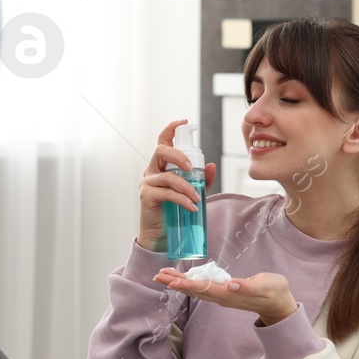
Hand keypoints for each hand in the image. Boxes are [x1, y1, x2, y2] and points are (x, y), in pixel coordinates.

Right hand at [137, 119, 216, 252]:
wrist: (161, 237)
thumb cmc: (174, 213)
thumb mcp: (191, 193)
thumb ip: (201, 180)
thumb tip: (211, 166)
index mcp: (162, 166)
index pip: (163, 142)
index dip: (170, 129)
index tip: (183, 121)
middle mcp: (152, 171)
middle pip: (161, 151)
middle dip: (178, 155)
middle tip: (191, 168)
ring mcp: (148, 183)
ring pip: (167, 176)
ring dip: (186, 186)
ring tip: (197, 198)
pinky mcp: (147, 196)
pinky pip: (166, 193)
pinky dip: (182, 199)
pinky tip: (191, 207)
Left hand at [153, 268, 297, 324]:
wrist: (279, 304)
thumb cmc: (274, 292)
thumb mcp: (266, 286)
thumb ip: (248, 286)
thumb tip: (231, 284)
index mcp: (230, 294)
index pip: (204, 289)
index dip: (188, 284)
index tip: (173, 281)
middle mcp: (222, 297)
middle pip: (194, 290)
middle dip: (176, 283)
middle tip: (157, 276)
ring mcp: (222, 297)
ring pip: (196, 290)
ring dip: (179, 283)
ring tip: (164, 276)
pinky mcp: (224, 293)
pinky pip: (202, 288)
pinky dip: (190, 283)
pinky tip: (182, 279)